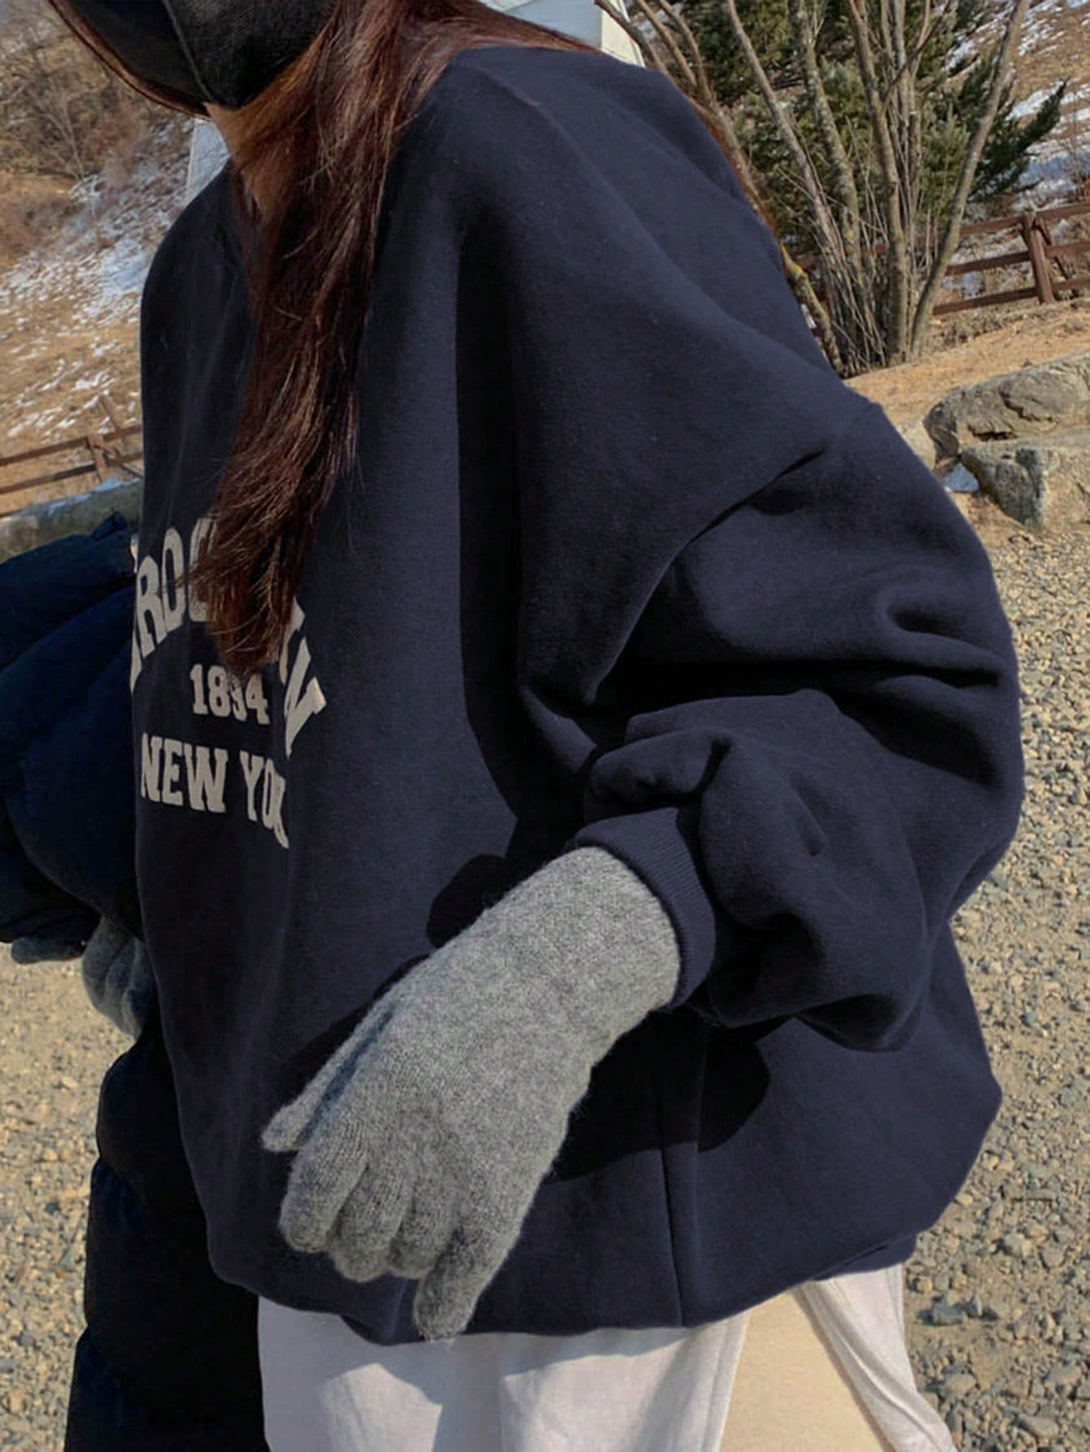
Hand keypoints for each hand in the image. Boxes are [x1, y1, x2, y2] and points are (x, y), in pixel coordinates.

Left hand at [262, 846, 679, 1337]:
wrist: (546, 990)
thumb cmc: (452, 1000)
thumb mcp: (379, 1028)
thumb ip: (326, 1091)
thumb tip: (273, 1146)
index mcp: (376, 1091)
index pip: (316, 1186)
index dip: (302, 1221)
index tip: (307, 1229)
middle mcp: (414, 1138)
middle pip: (357, 1235)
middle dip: (347, 1246)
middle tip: (357, 1234)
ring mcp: (463, 1170)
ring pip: (405, 1257)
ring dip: (394, 1259)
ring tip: (402, 1236)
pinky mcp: (506, 1194)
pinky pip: (464, 1274)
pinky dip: (443, 1304)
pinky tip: (435, 1313)